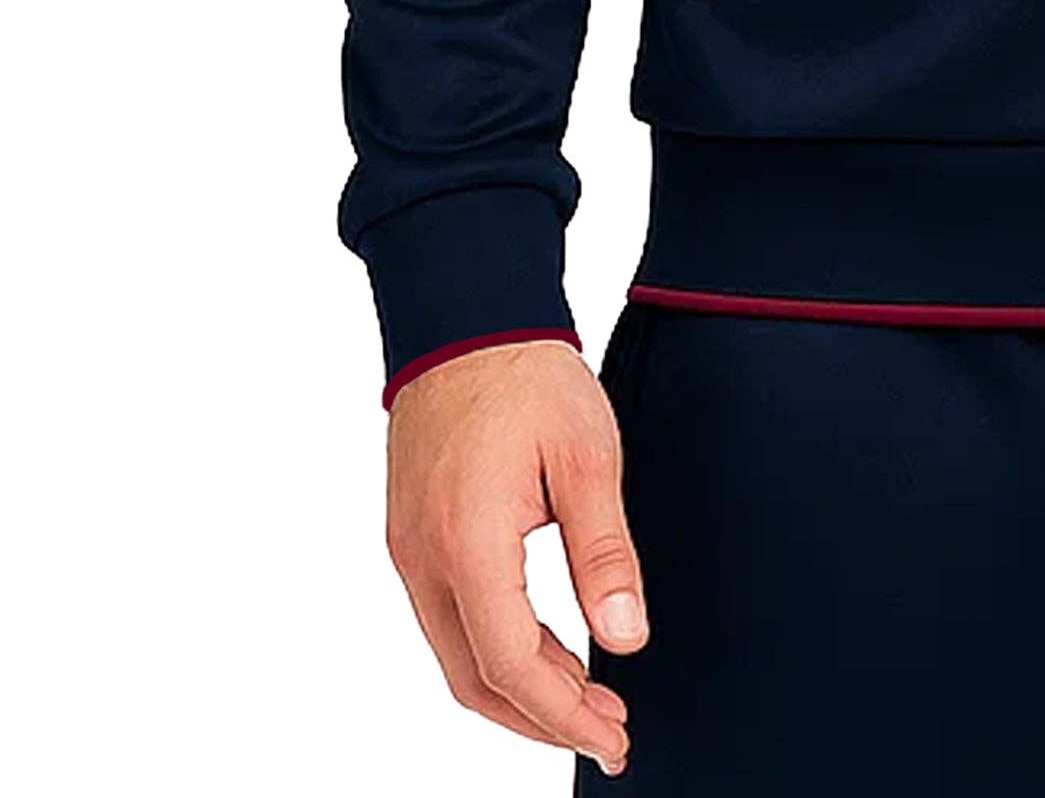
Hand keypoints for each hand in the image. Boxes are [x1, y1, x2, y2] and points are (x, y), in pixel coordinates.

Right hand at [385, 339, 646, 774]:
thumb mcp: (588, 455)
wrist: (467, 318)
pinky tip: (544, 652)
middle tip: (608, 733)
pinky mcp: (412, 536)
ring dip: (519, 690)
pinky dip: (496, 651)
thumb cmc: (529, 376)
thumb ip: (605, 552)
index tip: (614, 734)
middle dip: (541, 720)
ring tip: (586, 703)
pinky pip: (449, 619)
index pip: (511, 664)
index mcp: (467, 543)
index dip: (564, 714)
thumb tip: (626, 638)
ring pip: (457, 656)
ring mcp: (409, 551)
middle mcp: (422, 559)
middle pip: (475, 679)